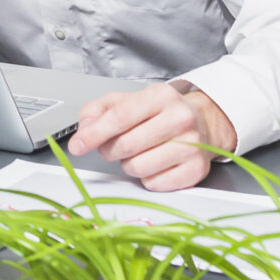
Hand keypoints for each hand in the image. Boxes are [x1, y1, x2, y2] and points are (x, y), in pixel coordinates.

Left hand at [65, 81, 236, 191]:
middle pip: (126, 145)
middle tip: (113, 146)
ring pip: (138, 167)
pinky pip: (154, 184)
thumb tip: (85, 126)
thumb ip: (99, 109)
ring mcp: (192, 145)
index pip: (120, 117)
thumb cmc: (160, 113)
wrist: (202, 123)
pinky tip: (154, 163)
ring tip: (138, 152)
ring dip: (128, 164)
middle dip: (110, 150)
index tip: (77, 146)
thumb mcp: (128, 100)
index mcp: (160, 96)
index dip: (94, 134)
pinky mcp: (196, 170)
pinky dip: (146, 177)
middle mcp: (180, 118)